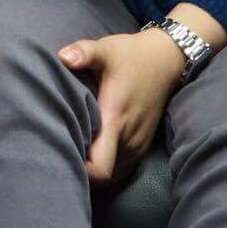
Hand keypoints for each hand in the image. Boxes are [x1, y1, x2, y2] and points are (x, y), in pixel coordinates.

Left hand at [59, 29, 184, 181]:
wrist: (165, 60)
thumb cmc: (132, 56)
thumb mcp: (107, 50)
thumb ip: (85, 52)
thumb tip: (63, 56)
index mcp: (116, 121)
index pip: (100, 169)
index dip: (80, 170)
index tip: (62, 154)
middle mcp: (128, 140)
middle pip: (102, 178)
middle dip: (82, 170)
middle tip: (61, 152)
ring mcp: (137, 145)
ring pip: (112, 175)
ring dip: (95, 169)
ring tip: (74, 151)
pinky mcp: (142, 145)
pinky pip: (121, 169)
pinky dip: (107, 166)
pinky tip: (92, 151)